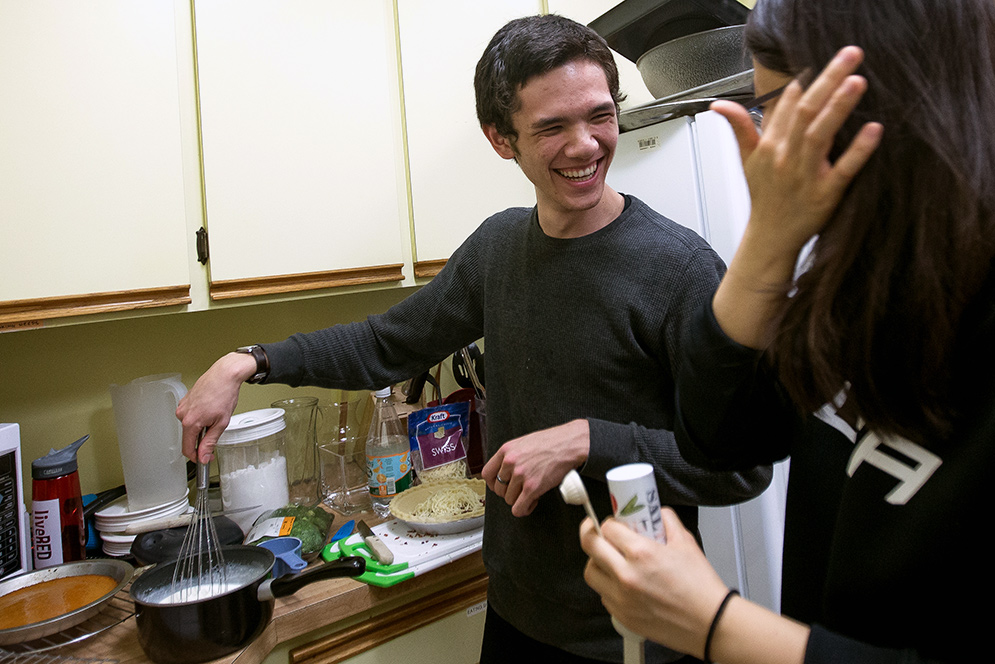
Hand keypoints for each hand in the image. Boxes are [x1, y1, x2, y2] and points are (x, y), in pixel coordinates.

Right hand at [175, 352, 255, 462]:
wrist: (224, 374)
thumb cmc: (224, 393)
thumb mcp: (221, 423)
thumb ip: (210, 442)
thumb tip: (204, 456)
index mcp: (190, 422)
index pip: (187, 448)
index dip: (196, 456)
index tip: (204, 459)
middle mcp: (182, 414)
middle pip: (189, 437)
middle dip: (201, 438)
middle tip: (216, 429)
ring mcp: (182, 406)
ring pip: (190, 425)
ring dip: (201, 426)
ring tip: (214, 415)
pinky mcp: (185, 400)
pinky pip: (190, 415)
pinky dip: (199, 416)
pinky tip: (210, 408)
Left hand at [481, 419, 589, 516]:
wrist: (569, 444)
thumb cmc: (551, 442)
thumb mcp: (524, 443)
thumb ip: (512, 455)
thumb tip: (506, 471)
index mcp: (506, 450)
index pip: (487, 474)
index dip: (493, 484)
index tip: (500, 486)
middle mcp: (510, 462)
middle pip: (498, 489)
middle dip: (509, 493)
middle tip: (520, 490)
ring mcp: (521, 475)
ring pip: (509, 500)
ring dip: (519, 500)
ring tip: (530, 494)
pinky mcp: (532, 488)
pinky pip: (518, 508)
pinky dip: (524, 509)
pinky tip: (532, 502)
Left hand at [581, 509, 728, 656]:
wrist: (710, 623)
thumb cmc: (700, 588)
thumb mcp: (686, 542)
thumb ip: (667, 521)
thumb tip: (657, 513)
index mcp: (641, 553)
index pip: (607, 528)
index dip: (609, 521)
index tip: (613, 523)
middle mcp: (626, 575)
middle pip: (590, 546)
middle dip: (591, 534)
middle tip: (597, 531)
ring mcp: (621, 598)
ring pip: (591, 572)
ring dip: (596, 561)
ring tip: (609, 558)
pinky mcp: (622, 616)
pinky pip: (602, 595)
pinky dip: (607, 585)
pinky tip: (621, 581)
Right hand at [708, 46, 883, 347]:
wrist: (771, 238)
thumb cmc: (765, 198)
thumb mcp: (746, 160)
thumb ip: (738, 128)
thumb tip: (718, 105)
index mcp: (769, 147)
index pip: (784, 107)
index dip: (802, 83)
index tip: (819, 63)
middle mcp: (785, 158)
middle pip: (805, 112)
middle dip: (828, 80)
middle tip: (851, 55)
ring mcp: (805, 176)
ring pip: (820, 135)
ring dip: (839, 107)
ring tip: (858, 81)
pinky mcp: (826, 194)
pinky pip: (843, 170)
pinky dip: (858, 150)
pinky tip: (874, 129)